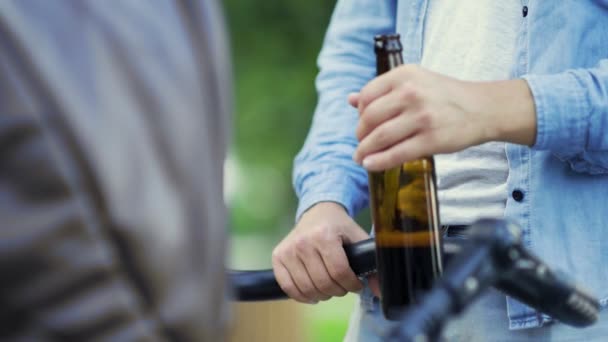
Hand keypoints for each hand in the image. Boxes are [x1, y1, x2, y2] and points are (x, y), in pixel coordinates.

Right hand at [272, 202, 377, 302]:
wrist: (317, 212)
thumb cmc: (339, 227)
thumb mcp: (357, 238)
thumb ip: (371, 263)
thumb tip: (379, 291)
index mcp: (324, 235)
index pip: (339, 272)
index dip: (351, 284)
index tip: (357, 284)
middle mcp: (303, 242)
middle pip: (323, 283)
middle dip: (338, 290)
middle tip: (343, 286)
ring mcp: (288, 250)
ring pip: (307, 288)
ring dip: (322, 295)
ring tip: (330, 288)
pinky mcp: (278, 256)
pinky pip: (288, 287)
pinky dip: (302, 296)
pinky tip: (313, 291)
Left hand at [350, 65, 536, 170]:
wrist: (482, 108)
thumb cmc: (444, 96)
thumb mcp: (414, 82)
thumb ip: (383, 90)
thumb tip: (350, 99)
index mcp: (404, 75)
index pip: (367, 95)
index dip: (360, 113)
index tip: (362, 123)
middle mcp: (412, 93)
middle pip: (370, 117)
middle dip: (360, 134)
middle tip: (361, 142)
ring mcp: (422, 117)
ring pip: (381, 137)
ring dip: (364, 150)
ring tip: (360, 157)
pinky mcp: (432, 139)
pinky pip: (397, 154)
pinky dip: (379, 161)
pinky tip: (370, 164)